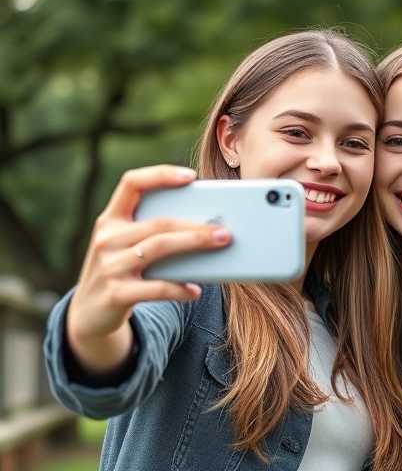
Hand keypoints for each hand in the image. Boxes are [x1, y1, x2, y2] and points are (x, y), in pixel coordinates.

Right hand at [66, 165, 231, 373]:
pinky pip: (158, 287)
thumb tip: (208, 226)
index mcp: (110, 220)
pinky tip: (195, 291)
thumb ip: (153, 233)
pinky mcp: (117, 294)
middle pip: (160, 223)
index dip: (160, 175)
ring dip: (195, 244)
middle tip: (225, 230)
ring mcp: (110, 266)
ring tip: (221, 244)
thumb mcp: (126, 247)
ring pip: (161, 248)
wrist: (87, 315)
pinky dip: (181, 288)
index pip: (131, 183)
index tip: (190, 176)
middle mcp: (107, 238)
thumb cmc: (121, 272)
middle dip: (196, 225)